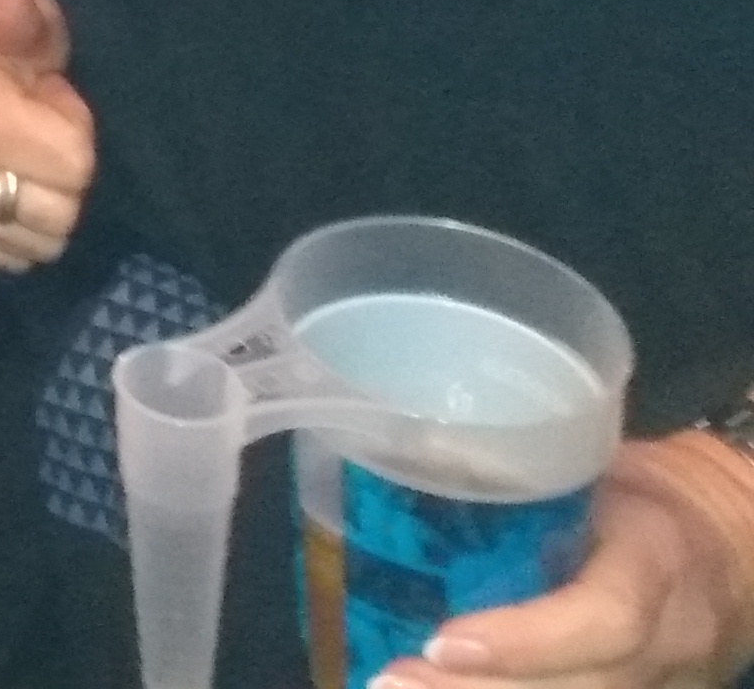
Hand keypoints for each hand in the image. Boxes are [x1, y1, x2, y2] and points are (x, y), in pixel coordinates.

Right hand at [0, 0, 93, 271]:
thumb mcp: (20, 11)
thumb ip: (15, 7)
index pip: (71, 162)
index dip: (74, 131)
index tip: (50, 100)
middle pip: (55, 212)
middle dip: (63, 180)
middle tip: (40, 138)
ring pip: (29, 242)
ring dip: (42, 212)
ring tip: (22, 163)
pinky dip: (15, 235)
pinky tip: (8, 196)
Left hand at [389, 433, 753, 686]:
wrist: (734, 550)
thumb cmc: (649, 497)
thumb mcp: (601, 469)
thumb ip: (524, 470)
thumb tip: (420, 447)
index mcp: (658, 562)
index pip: (606, 620)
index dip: (526, 641)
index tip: (442, 642)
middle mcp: (671, 639)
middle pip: (583, 688)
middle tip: (392, 681)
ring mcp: (664, 682)